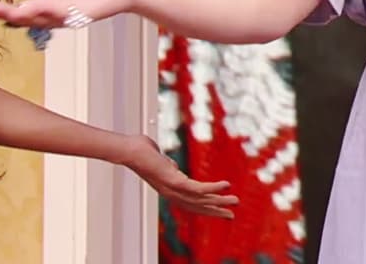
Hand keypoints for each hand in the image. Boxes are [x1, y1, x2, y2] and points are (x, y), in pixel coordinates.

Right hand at [0, 0, 136, 28]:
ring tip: (10, 12)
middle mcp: (56, 14)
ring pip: (46, 18)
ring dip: (29, 15)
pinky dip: (54, 11)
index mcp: (48, 5)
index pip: (22, 10)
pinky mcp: (86, 13)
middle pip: (30, 18)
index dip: (4, 11)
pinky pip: (67, 13)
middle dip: (11, 16)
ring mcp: (70, 15)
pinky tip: (42, 5)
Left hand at [118, 134, 236, 218]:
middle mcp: (171, 193)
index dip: (206, 207)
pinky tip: (226, 185)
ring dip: (219, 201)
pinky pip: (197, 188)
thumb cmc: (141, 150)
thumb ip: (168, 165)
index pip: (191, 203)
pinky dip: (212, 188)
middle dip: (216, 211)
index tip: (220, 210)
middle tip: (232, 215)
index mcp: (169, 189)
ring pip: (200, 200)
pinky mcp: (174, 181)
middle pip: (198, 206)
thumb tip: (174, 166)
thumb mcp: (160, 161)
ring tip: (235, 201)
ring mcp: (173, 189)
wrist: (129, 150)